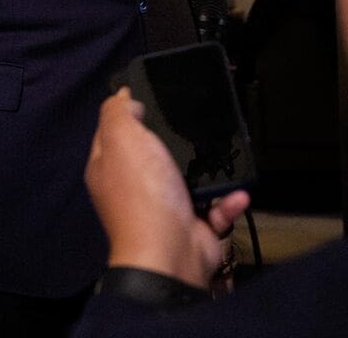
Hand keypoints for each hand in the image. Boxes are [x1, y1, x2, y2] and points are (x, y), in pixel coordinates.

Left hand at [86, 88, 246, 289]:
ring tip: (224, 153)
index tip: (148, 95)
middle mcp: (135, 188)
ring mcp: (165, 208)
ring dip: (210, 169)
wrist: (170, 254)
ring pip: (190, 179)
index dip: (127, 112)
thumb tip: (123, 98)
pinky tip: (237, 191)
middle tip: (195, 120)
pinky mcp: (193, 225)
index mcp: (110, 167)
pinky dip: (229, 200)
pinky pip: (216, 207)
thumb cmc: (143, 195)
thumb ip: (117, 114)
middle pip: (154, 153)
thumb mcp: (122, 140)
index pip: (113, 132)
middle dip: (174, 140)